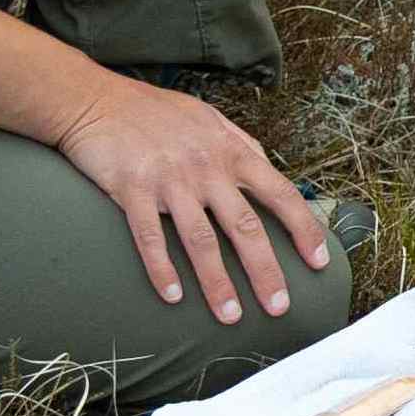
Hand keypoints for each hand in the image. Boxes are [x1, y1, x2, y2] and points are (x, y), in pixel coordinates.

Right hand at [49, 73, 328, 323]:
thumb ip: (240, 145)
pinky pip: (151, 238)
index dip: (303, 229)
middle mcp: (206, 168)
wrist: (95, 100)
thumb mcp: (209, 119)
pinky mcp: (132, 190)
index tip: (319, 262)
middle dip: (266, 272)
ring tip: (230, 316)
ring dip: (217, 282)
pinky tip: (173, 297)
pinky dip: (163, 270)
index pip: (280, 194)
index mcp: (231, 151)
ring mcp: (169, 180)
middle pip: (246, 227)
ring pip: (201, 240)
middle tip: (279, 308)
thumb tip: (268, 168)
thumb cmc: (155, 111)